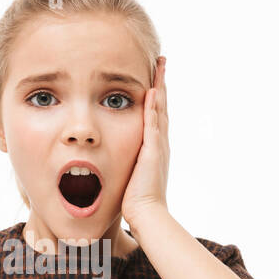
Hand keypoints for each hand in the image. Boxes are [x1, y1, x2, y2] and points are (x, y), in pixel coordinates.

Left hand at [122, 56, 168, 229]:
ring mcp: (158, 146)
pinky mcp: (153, 151)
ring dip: (160, 87)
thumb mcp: (132, 176)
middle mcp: (160, 144)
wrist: (147, 215)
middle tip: (161, 62)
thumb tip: (117, 161)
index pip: (155, 116)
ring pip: (160, 110)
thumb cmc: (136, 202)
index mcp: (154, 149)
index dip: (155, 97)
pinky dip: (154, 107)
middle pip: (161, 107)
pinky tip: (152, 91)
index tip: (154, 78)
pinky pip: (153, 124)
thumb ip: (129, 164)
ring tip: (160, 67)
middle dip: (161, 84)